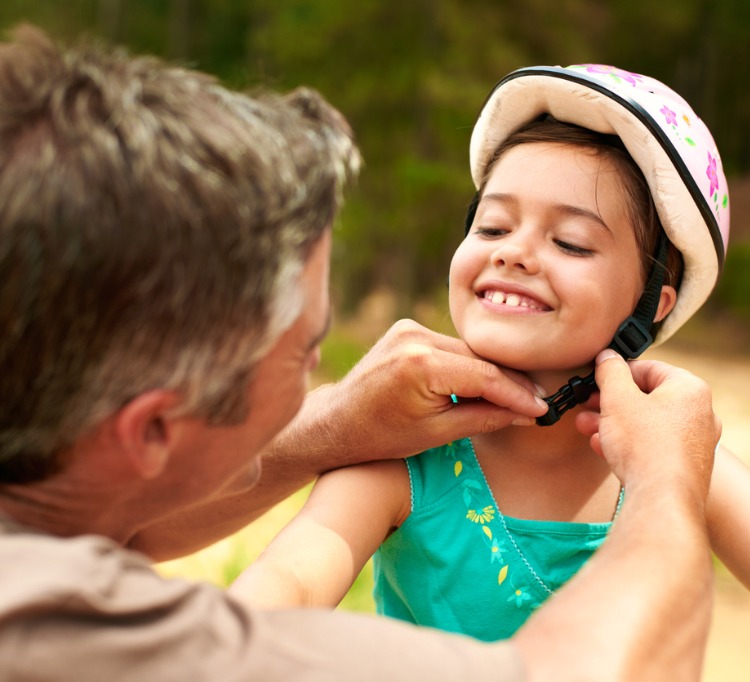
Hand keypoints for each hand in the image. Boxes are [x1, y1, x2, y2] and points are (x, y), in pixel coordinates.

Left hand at [318, 319, 547, 460]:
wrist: (337, 421)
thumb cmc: (382, 436)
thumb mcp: (437, 433)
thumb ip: (485, 418)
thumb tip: (527, 413)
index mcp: (421, 365)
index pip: (485, 376)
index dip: (517, 394)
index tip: (542, 409)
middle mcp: (415, 337)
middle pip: (479, 359)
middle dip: (509, 383)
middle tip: (536, 404)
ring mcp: (409, 328)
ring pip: (467, 351)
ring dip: (490, 373)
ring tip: (517, 397)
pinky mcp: (407, 329)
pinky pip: (450, 347)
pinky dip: (468, 365)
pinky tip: (484, 384)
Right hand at [576, 349, 719, 500]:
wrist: (661, 499)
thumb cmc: (645, 445)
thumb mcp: (617, 398)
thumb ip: (610, 372)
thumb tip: (607, 357)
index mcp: (689, 389)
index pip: (648, 368)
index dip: (617, 371)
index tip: (596, 378)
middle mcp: (698, 413)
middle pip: (646, 397)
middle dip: (610, 402)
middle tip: (588, 404)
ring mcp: (693, 442)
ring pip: (646, 423)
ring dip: (613, 423)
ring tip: (587, 427)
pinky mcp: (684, 465)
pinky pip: (651, 444)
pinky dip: (627, 442)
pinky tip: (602, 446)